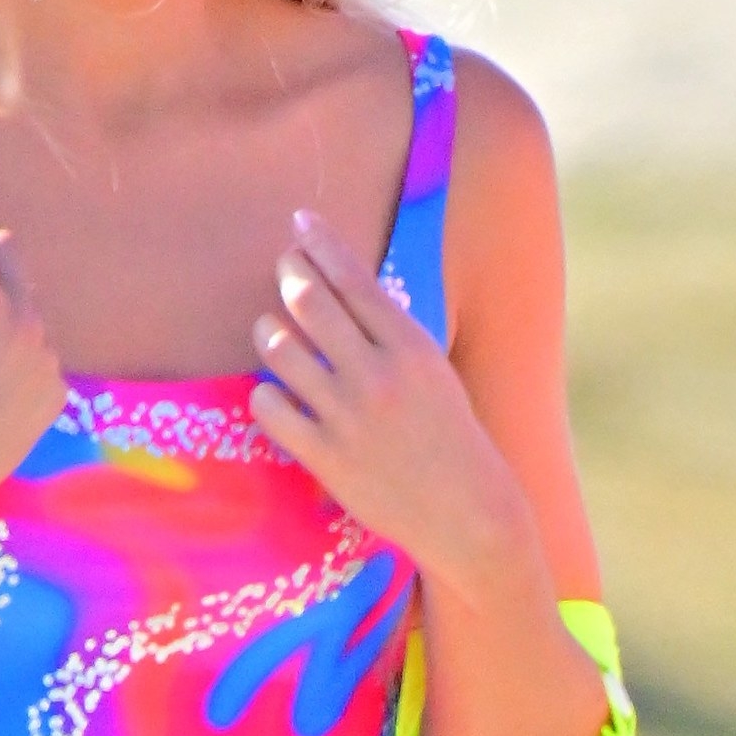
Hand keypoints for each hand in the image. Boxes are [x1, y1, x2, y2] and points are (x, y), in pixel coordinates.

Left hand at [250, 210, 525, 580]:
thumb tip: (344, 291)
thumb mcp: (435, 373)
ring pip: (279, 349)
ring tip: (272, 330)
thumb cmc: (452, 438)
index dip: (321, 244)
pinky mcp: (324, 456)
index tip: (301, 223)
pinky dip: (267, 394)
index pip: (354, 279)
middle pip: (309, 302)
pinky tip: (277, 394)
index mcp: (412, 348)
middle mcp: (377, 375)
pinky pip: (269, 407)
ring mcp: (347, 416)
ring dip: (269, 330)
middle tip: (285, 267)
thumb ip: (392, 335)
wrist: (467, 513)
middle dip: (290, 274)